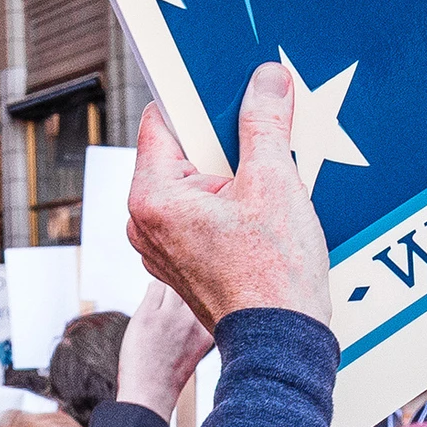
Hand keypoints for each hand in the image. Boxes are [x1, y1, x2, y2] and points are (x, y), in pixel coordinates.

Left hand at [116, 280, 216, 422]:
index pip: (212, 294)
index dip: (203, 289)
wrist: (150, 394)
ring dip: (167, 288)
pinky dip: (152, 292)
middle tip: (174, 302)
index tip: (196, 295)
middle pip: (194, 283)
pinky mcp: (149, 315)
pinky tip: (151, 309)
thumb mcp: (195, 346)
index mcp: (209, 329)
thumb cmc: (170, 371)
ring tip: (161, 308)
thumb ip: (196, 321)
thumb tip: (189, 288)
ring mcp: (171, 316)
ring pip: (173, 281)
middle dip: (185, 285)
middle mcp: (194, 320)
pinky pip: (154, 286)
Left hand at [127, 65, 329, 331]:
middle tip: (263, 141)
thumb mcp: (275, 182)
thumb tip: (266, 80)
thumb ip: (265, 123)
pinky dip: (231, 206)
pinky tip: (265, 214)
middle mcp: (144, 222)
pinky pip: (202, 216)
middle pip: (183, 153)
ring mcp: (161, 246)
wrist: (281, 346)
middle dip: (225, 143)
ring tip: (268, 184)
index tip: (233, 92)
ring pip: (196, 185)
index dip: (201, 102)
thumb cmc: (273, 274)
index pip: (164, 121)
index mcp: (151, 197)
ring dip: (233, 176)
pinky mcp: (183, 263)